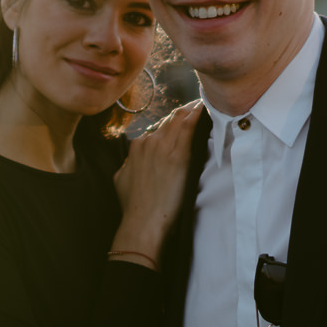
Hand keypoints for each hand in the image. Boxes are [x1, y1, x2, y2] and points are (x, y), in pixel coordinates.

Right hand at [111, 101, 202, 263]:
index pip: (158, 128)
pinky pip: (188, 128)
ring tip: (204, 105)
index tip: (183, 120)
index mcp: (136, 147)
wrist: (142, 221)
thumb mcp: (122, 178)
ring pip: (179, 120)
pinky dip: (196, 116)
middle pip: (170, 120)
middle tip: (199, 107)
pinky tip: (204, 109)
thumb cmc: (133, 206)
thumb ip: (129, 164)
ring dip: (192, 111)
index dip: (173, 123)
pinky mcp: (178, 156)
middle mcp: (148, 142)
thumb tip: (133, 162)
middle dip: (184, 113)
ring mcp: (163, 147)